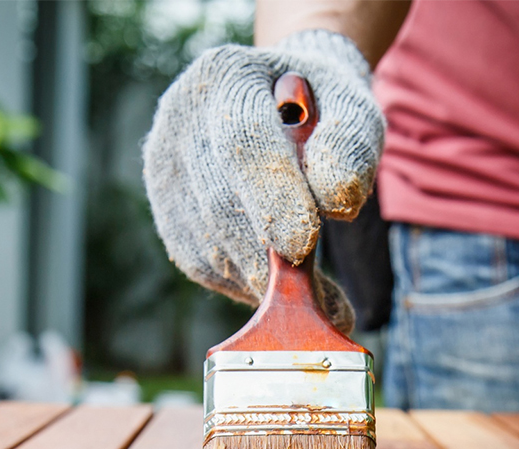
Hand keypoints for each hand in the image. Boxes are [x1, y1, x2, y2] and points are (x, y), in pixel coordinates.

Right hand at [142, 30, 383, 332]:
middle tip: (317, 301)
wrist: (283, 106)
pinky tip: (277, 279)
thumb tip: (337, 200)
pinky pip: (203, 264)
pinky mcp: (168, 216)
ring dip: (260, 279)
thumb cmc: (322, 109)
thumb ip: (352, 145)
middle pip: (219, 204)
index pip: (243, 142)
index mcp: (227, 76)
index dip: (272, 197)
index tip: (302, 247)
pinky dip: (244, 283)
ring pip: (207, 244)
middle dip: (268, 258)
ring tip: (312, 297)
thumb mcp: (353, 109)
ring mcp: (165, 171)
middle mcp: (181, 121)